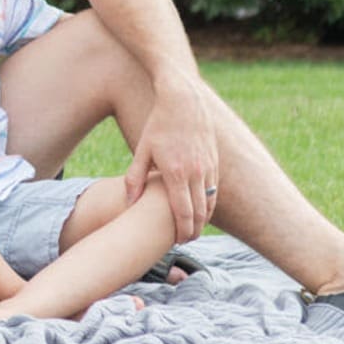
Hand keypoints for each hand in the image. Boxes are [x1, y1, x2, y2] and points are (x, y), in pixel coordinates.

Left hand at [125, 71, 219, 241]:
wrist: (183, 101)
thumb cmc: (158, 125)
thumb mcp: (142, 150)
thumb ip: (134, 178)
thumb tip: (129, 203)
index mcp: (175, 173)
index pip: (182, 212)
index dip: (181, 231)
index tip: (176, 242)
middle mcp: (196, 173)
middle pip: (199, 213)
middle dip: (193, 230)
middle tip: (185, 241)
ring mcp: (208, 167)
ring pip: (210, 202)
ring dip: (203, 219)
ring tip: (193, 229)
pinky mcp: (215, 161)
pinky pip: (215, 189)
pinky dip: (210, 203)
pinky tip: (202, 209)